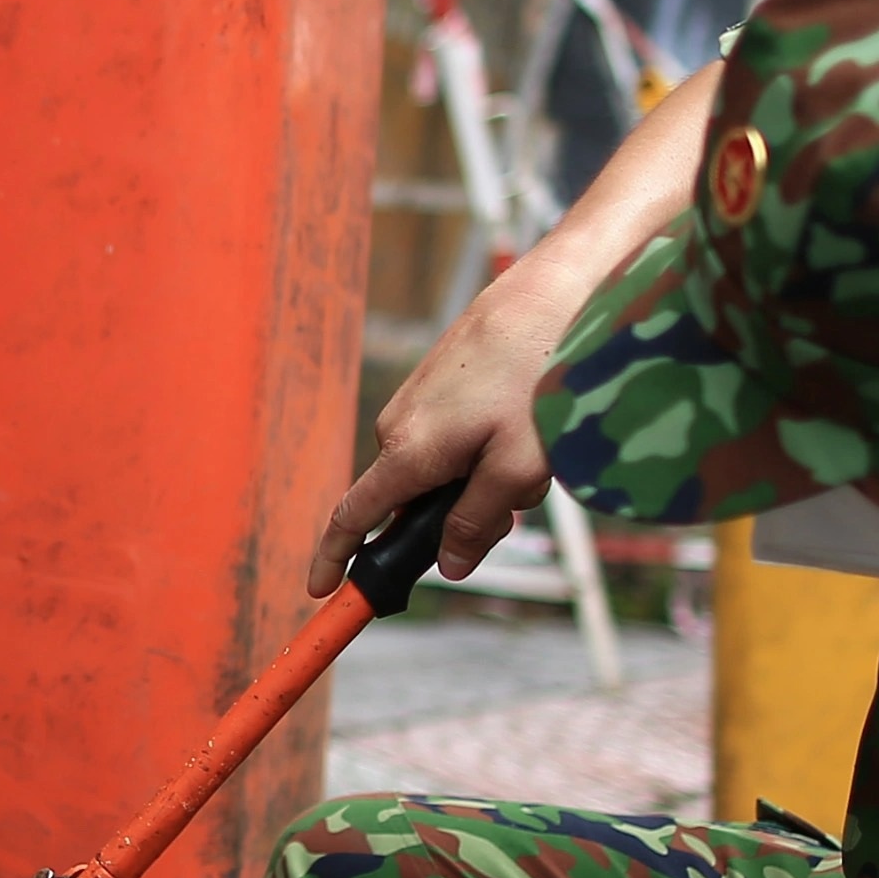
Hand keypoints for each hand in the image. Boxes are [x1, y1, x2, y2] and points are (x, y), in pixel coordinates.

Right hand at [305, 269, 584, 595]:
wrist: (559, 288)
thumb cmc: (543, 374)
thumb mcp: (519, 467)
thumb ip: (476, 523)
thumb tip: (447, 566)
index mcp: (409, 452)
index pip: (352, 518)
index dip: (333, 559)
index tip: (319, 589)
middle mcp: (400, 424)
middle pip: (416, 501)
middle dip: (462, 514)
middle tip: (521, 499)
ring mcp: (418, 398)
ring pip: (446, 468)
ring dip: (488, 475)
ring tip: (537, 445)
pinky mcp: (441, 377)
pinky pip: (458, 434)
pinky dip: (493, 442)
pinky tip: (531, 415)